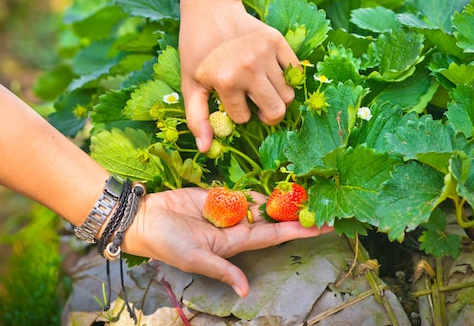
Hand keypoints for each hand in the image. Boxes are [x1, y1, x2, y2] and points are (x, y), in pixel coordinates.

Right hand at [122, 187, 331, 296]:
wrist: (146, 218)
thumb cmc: (168, 243)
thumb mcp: (195, 260)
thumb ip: (221, 271)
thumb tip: (245, 291)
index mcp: (236, 243)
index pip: (275, 236)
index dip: (300, 230)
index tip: (324, 226)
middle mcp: (238, 226)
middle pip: (275, 218)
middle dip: (299, 212)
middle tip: (326, 202)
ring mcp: (229, 209)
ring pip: (263, 203)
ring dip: (284, 198)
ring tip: (310, 190)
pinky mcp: (219, 194)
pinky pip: (244, 191)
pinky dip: (262, 188)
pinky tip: (280, 183)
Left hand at [179, 1, 299, 151]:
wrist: (210, 11)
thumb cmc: (197, 52)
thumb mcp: (191, 84)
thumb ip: (197, 118)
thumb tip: (206, 149)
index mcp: (225, 80)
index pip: (244, 118)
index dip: (237, 112)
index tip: (229, 99)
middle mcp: (249, 67)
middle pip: (277, 110)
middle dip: (267, 115)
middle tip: (257, 106)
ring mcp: (266, 53)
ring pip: (288, 94)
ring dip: (276, 97)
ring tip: (261, 87)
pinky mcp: (278, 40)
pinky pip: (296, 72)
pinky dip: (288, 78)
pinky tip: (272, 74)